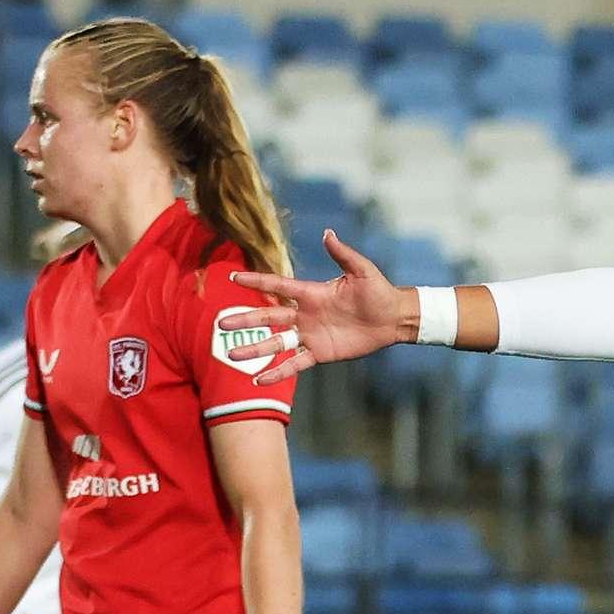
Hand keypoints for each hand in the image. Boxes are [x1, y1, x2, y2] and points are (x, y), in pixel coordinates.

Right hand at [231, 230, 412, 383]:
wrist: (392, 318)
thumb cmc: (378, 290)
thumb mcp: (361, 270)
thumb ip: (343, 254)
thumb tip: (328, 233)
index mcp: (311, 292)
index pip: (278, 286)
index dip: (257, 282)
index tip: (234, 278)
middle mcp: (305, 314)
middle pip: (269, 317)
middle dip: (246, 320)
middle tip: (221, 325)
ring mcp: (310, 334)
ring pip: (276, 342)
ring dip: (255, 348)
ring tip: (233, 355)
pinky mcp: (319, 352)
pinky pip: (294, 363)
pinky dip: (278, 371)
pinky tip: (259, 380)